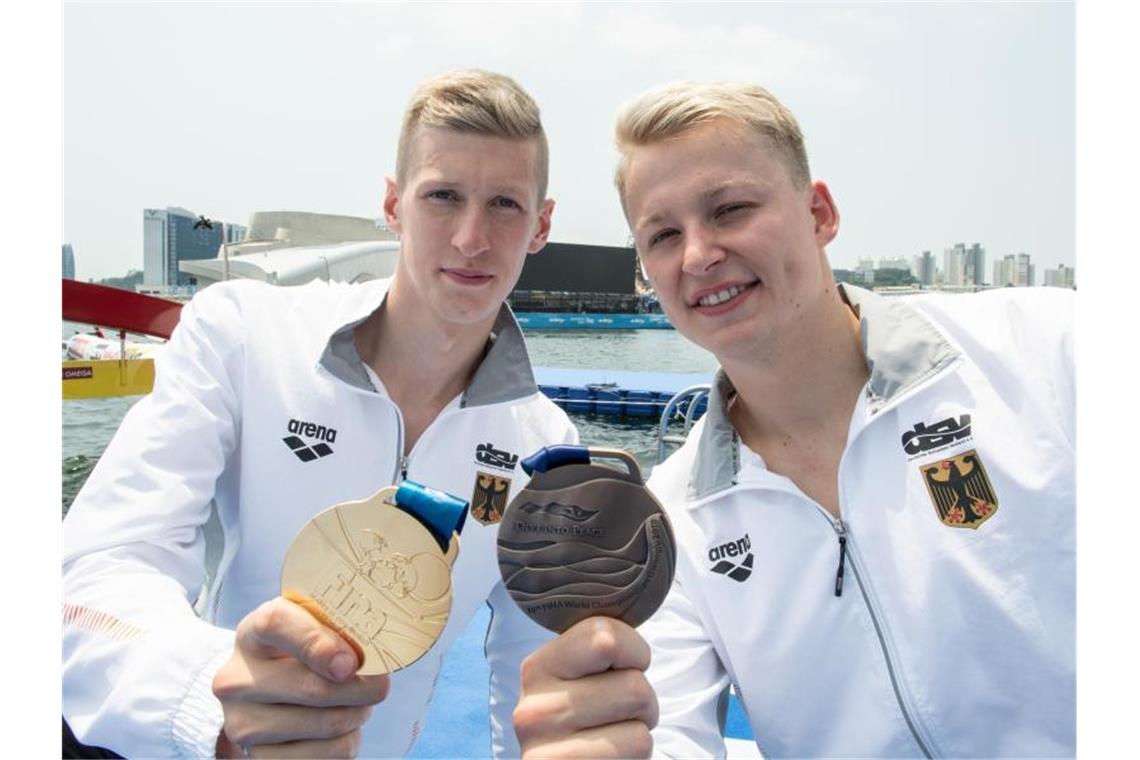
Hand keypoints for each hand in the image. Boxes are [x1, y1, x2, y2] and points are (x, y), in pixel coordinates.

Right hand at [212, 596, 389, 758]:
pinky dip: (348, 740)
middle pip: (315, 688)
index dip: (318, 641)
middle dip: (364, 687)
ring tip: (355, 702)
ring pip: (330, 723)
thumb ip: (335, 628)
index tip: (351, 661)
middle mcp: (236, 681)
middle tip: (379, 682)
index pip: (275, 624)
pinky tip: (337, 728)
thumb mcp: (310, 627)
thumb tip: (357, 660)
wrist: (265, 698)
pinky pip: (331, 753)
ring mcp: (243, 725)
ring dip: (359, 713)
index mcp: (251, 634)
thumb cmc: (300, 654)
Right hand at [513, 616, 657, 758]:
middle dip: (643, 705)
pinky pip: (634, 752)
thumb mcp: (583, 678)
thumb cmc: (589, 722)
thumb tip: (632, 593)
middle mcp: (533, 709)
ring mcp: (544, 752)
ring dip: (640, 736)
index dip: (635, 653)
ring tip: (613, 741)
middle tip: (618, 717)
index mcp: (538, 668)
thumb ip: (599, 645)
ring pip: (641, 728)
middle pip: (635, 686)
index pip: (607, 636)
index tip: (621, 669)